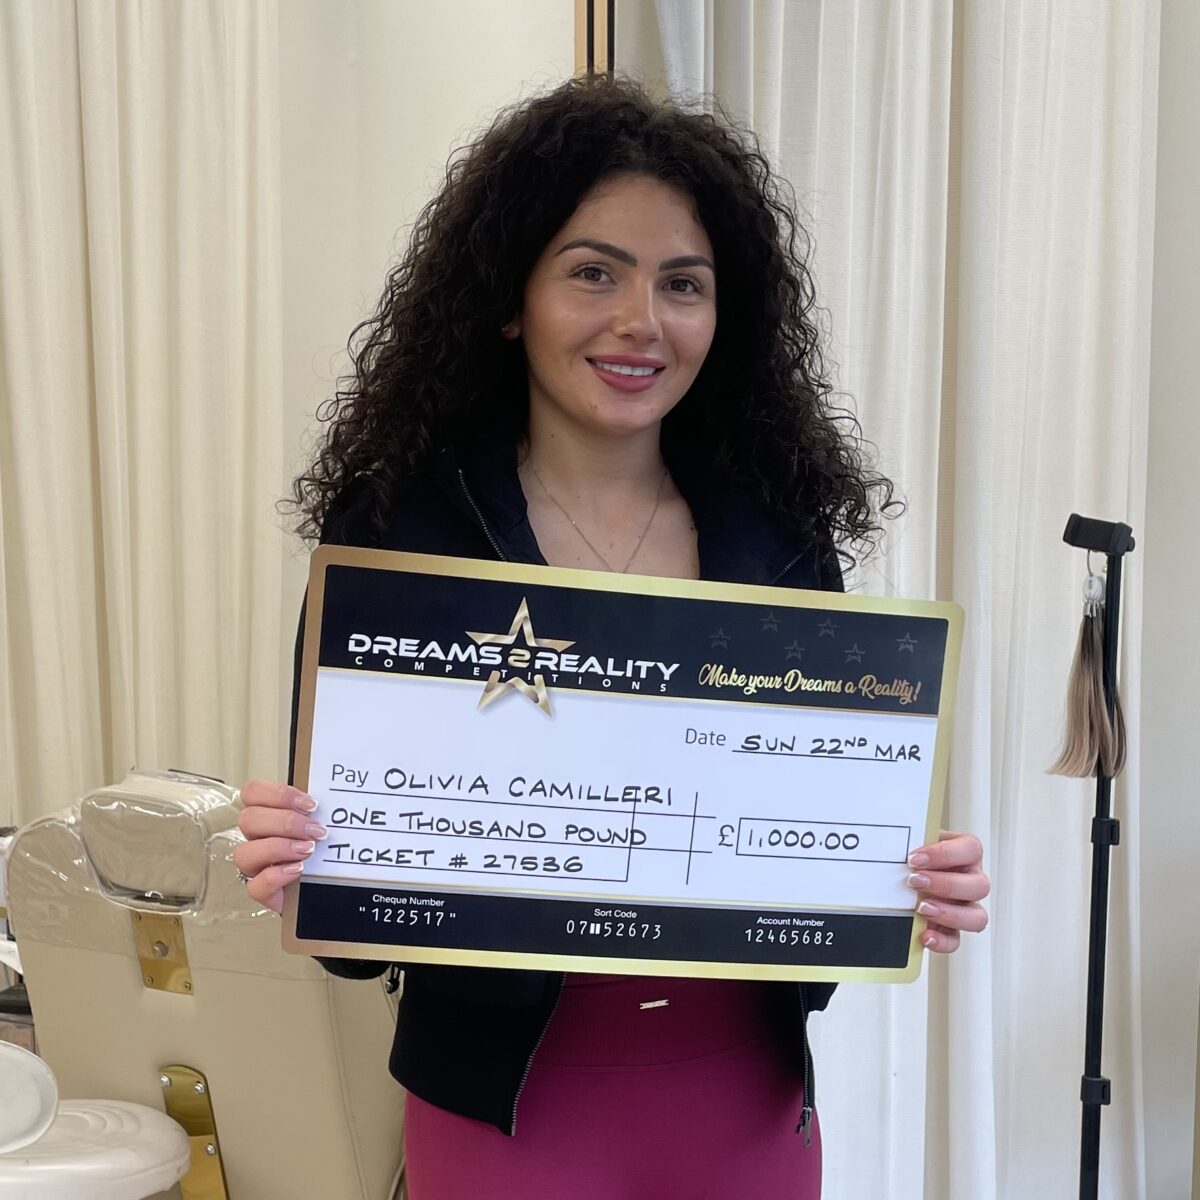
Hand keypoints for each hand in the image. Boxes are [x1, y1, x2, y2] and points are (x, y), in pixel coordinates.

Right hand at [233, 780, 326, 913]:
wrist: (330, 885)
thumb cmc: (323, 853)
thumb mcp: (322, 825)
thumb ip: (321, 811)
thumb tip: (337, 799)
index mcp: (268, 816)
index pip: (253, 792)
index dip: (278, 794)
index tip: (310, 804)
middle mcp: (258, 839)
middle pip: (248, 819)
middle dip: (285, 822)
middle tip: (314, 830)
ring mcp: (257, 867)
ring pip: (244, 853)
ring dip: (279, 847)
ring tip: (308, 850)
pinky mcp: (264, 892)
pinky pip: (255, 886)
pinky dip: (277, 875)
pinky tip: (298, 869)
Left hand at [906, 831, 989, 953]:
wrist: (891, 879)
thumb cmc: (907, 856)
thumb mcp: (910, 843)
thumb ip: (909, 840)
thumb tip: (894, 845)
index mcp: (963, 853)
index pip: (971, 849)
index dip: (946, 854)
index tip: (915, 858)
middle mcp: (969, 880)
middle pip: (980, 886)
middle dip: (945, 884)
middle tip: (914, 881)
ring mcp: (964, 907)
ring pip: (977, 917)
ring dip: (950, 914)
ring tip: (922, 908)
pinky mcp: (950, 929)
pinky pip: (956, 941)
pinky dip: (941, 941)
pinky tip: (924, 935)